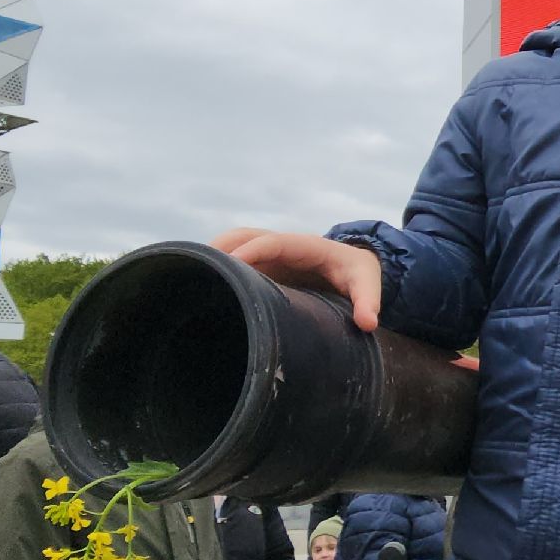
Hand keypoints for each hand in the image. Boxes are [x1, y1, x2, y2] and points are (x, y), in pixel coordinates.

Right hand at [211, 229, 381, 331]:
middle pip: (243, 236)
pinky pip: (236, 260)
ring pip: (234, 244)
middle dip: (221, 248)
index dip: (251, 251)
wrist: (356, 268)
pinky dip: (219, 266)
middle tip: (197, 268)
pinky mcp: (264, 267)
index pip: (272, 242)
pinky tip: (201, 286)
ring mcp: (270, 256)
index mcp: (304, 246)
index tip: (230, 264)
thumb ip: (369, 301)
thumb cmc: (359, 274)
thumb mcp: (368, 283)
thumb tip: (367, 323)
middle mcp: (282, 246)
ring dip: (214, 254)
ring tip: (191, 275)